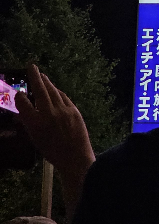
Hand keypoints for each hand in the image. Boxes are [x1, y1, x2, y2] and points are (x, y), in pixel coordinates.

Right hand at [15, 65, 94, 185]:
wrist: (75, 157)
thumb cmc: (52, 151)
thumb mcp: (35, 140)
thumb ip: (28, 125)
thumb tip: (20, 115)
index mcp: (35, 124)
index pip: (23, 103)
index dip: (20, 97)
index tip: (18, 93)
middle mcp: (48, 114)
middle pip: (40, 91)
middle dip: (35, 77)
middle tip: (31, 66)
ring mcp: (63, 110)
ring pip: (53, 91)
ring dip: (47, 82)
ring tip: (41, 75)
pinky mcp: (74, 110)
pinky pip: (63, 97)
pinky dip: (57, 91)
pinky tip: (54, 89)